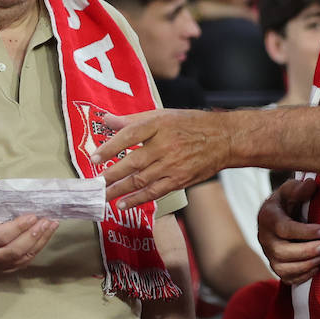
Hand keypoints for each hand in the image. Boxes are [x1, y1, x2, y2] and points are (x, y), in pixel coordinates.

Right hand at [0, 213, 58, 271]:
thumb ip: (0, 211)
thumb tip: (26, 204)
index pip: (2, 235)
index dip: (19, 227)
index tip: (33, 216)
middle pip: (15, 250)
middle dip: (33, 235)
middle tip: (46, 222)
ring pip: (23, 257)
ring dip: (41, 241)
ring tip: (51, 226)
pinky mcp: (6, 269)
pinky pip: (26, 260)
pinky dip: (38, 247)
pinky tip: (47, 235)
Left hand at [95, 110, 232, 208]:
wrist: (225, 139)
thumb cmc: (192, 124)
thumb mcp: (162, 114)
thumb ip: (132, 120)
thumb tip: (106, 120)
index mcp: (159, 124)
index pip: (130, 135)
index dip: (110, 147)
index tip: (94, 158)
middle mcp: (165, 145)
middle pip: (133, 162)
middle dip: (111, 175)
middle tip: (94, 184)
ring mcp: (173, 164)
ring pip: (141, 180)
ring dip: (119, 190)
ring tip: (103, 196)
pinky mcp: (180, 180)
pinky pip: (155, 192)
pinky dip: (137, 199)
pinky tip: (123, 204)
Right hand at [257, 178, 319, 285]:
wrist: (281, 214)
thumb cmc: (289, 200)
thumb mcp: (291, 189)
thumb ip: (299, 188)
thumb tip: (311, 185)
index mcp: (267, 216)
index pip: (283, 228)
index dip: (304, 232)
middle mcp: (264, 237)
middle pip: (281, 251)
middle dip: (305, 251)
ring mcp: (269, 253)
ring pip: (282, 267)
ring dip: (305, 265)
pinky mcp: (276, 265)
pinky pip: (286, 277)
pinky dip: (302, 276)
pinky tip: (316, 267)